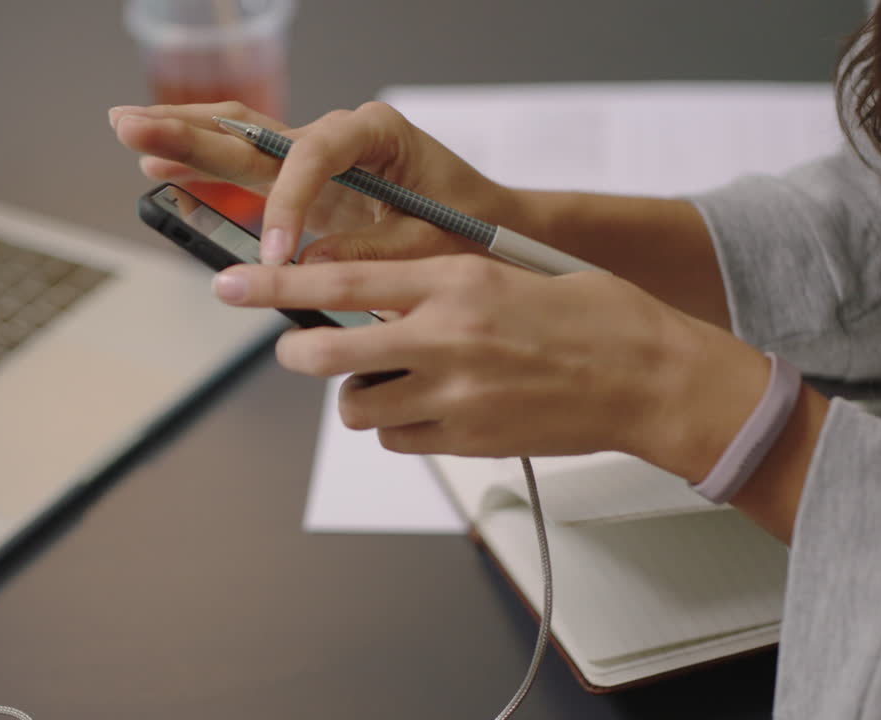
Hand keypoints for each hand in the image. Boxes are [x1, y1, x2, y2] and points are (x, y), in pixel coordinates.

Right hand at [110, 101, 511, 264]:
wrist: (487, 224)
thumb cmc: (469, 227)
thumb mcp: (426, 247)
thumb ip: (364, 251)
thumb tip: (303, 263)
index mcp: (375, 133)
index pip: (311, 156)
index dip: (286, 204)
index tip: (276, 256)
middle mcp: (339, 134)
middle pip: (253, 128)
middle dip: (191, 129)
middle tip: (133, 126)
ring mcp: (317, 157)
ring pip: (241, 140)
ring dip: (185, 138)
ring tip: (130, 131)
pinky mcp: (306, 184)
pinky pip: (249, 171)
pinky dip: (207, 171)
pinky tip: (165, 169)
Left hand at [211, 254, 771, 477]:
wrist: (650, 378)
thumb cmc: (589, 316)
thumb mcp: (506, 273)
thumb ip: (436, 284)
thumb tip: (375, 296)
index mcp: (455, 280)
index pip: (341, 278)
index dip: (275, 286)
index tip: (230, 285)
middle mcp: (445, 336)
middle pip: (331, 352)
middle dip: (301, 352)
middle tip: (298, 349)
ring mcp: (454, 394)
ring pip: (358, 406)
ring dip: (361, 395)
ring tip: (395, 382)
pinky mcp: (467, 441)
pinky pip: (398, 440)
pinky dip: (398, 427)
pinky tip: (431, 411)